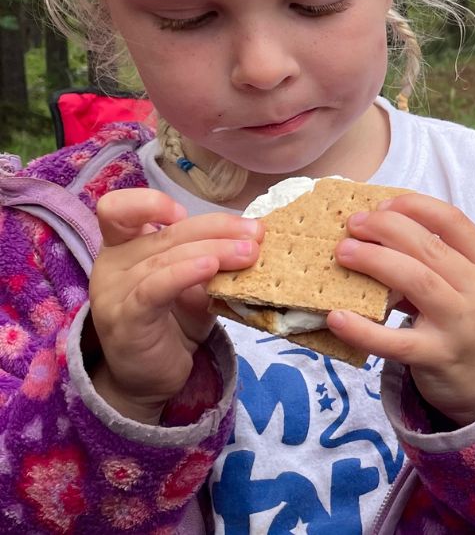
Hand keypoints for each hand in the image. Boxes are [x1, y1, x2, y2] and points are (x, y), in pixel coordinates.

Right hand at [90, 189, 262, 423]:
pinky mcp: (126, 320)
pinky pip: (155, 289)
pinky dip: (184, 274)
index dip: (150, 202)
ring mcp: (114, 292)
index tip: (185, 212)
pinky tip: (211, 268)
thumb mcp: (194, 282)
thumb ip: (209, 257)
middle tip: (256, 233)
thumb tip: (252, 236)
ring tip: (249, 252)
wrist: (151, 379)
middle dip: (218, 228)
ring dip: (215, 250)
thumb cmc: (173, 322)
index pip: (119, 208)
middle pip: (166, 233)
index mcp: (124, 245)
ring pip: (167, 259)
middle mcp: (112, 264)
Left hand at [329, 193, 474, 426]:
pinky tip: (336, 316)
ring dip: (374, 261)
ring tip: (343, 252)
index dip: (416, 207)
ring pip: (416, 281)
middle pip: (430, 248)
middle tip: (354, 225)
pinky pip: (394, 341)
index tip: (384, 204)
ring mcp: (461, 327)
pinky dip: (362, 328)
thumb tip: (376, 232)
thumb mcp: (470, 288)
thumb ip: (437, 263)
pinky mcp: (437, 358)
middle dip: (386, 229)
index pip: (455, 222)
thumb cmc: (470, 323)